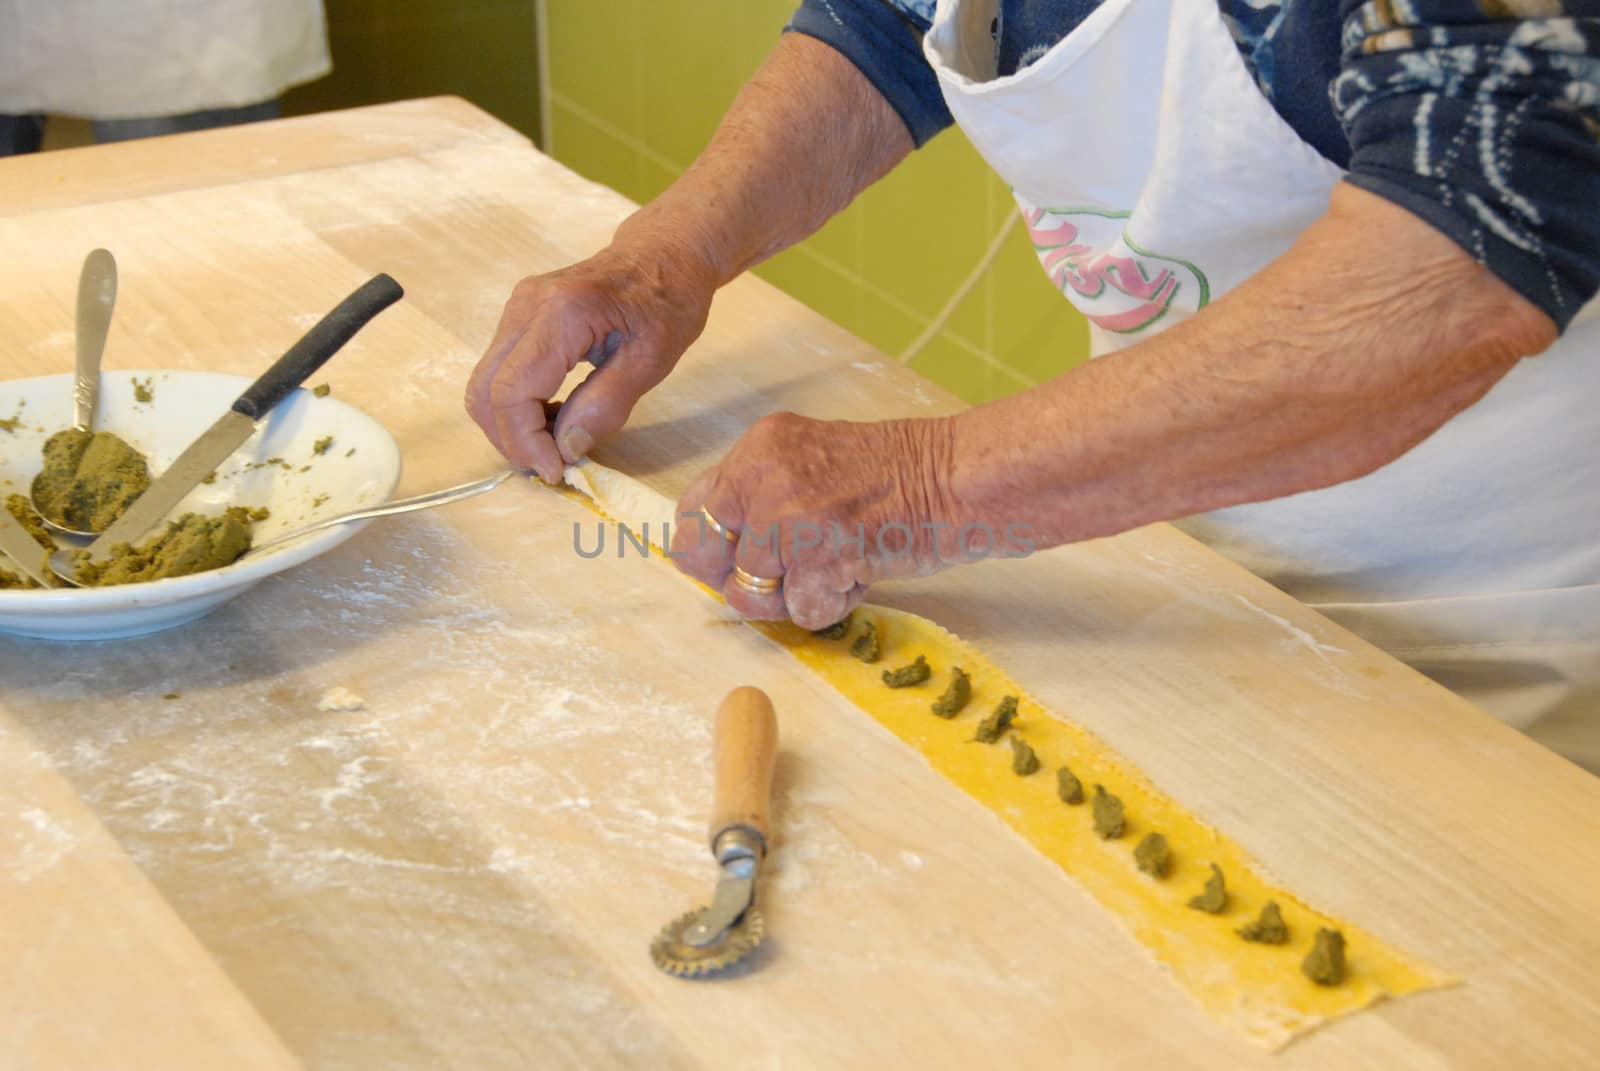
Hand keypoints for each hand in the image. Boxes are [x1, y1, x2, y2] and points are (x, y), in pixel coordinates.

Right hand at [465, 243, 715, 481]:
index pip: (511, 391)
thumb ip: (607, 404)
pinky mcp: (518, 316)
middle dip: (512, 440)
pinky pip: (499, 372)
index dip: (525, 441)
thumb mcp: (652, 359)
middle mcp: (526, 306)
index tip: (556, 470)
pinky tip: (555, 415)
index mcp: (562, 313)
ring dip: (512, 425)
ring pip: (485, 384)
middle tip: (553, 465)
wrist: (663, 254)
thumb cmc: (668, 300)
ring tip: (557, 441)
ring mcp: (516, 308)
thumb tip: (567, 446)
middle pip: (485, 391)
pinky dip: (517, 406)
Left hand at [671, 412, 974, 627]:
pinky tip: (860, 572)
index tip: (736, 560)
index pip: (694, 508)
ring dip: (795, 595)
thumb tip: (720, 553)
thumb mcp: (810, 461)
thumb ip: (762, 495)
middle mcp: (764, 476)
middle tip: (788, 574)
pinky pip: (802, 612)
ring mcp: (789, 517)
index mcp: (759, 447)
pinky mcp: (820, 557)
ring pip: (751, 593)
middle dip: (742, 579)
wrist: (955, 478)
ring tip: (838, 564)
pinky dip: (833, 605)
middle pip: (706, 557)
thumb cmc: (896, 475)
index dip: (711, 547)